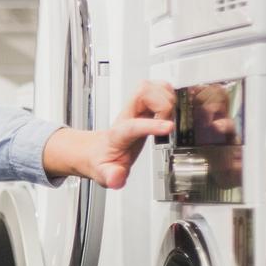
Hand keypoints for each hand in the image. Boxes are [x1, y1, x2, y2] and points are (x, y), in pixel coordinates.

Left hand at [41, 81, 174, 188]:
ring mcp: (136, 107)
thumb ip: (110, 176)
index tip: (168, 128)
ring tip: (167, 116)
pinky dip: (168, 94)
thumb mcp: (104, 174)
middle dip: (162, 106)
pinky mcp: (144, 104)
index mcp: (119, 133)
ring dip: (166, 98)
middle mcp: (128, 115)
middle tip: (167, 123)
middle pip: (144, 92)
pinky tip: (168, 109)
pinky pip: (158, 88)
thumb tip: (116, 179)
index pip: (134, 125)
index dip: (151, 125)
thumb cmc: (103, 160)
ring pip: (152, 86)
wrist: (96, 152)